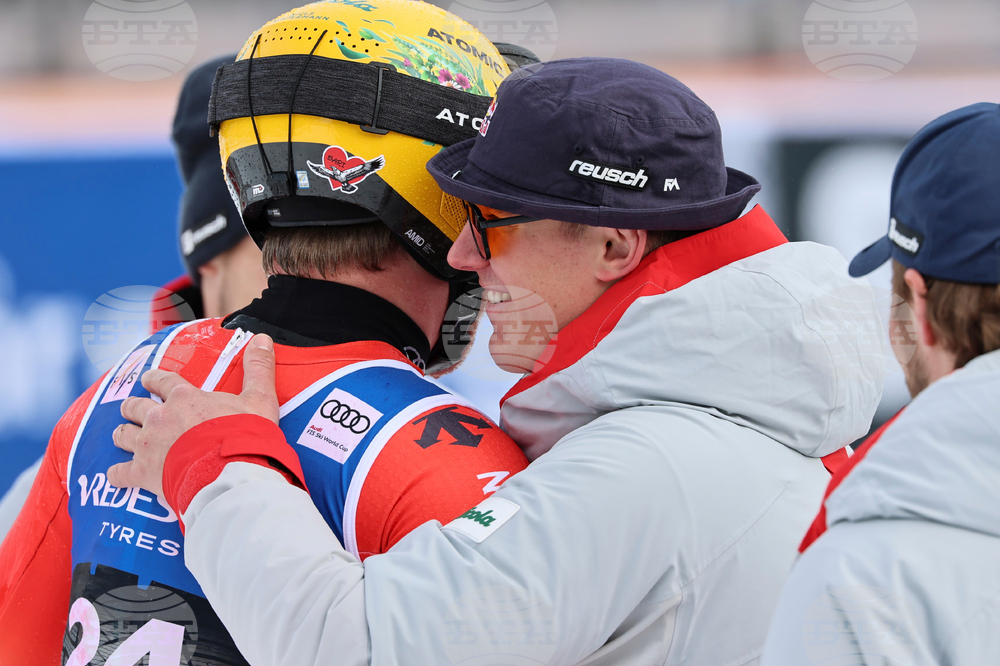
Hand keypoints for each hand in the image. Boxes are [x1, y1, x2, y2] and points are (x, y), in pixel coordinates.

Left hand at [107, 334, 278, 495]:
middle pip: (135, 406)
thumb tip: (263, 338)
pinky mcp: (143, 473)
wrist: (231, 474)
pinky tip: (118, 475)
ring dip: (123, 433)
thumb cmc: (245, 436)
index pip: (161, 380)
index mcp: (185, 398)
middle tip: (135, 408)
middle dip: (134, 407)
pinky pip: (119, 473)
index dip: (154, 379)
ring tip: (125, 435)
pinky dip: (118, 474)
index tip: (149, 379)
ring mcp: (148, 445)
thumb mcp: (259, 399)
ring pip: (123, 434)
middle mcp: (160, 417)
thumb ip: (258, 368)